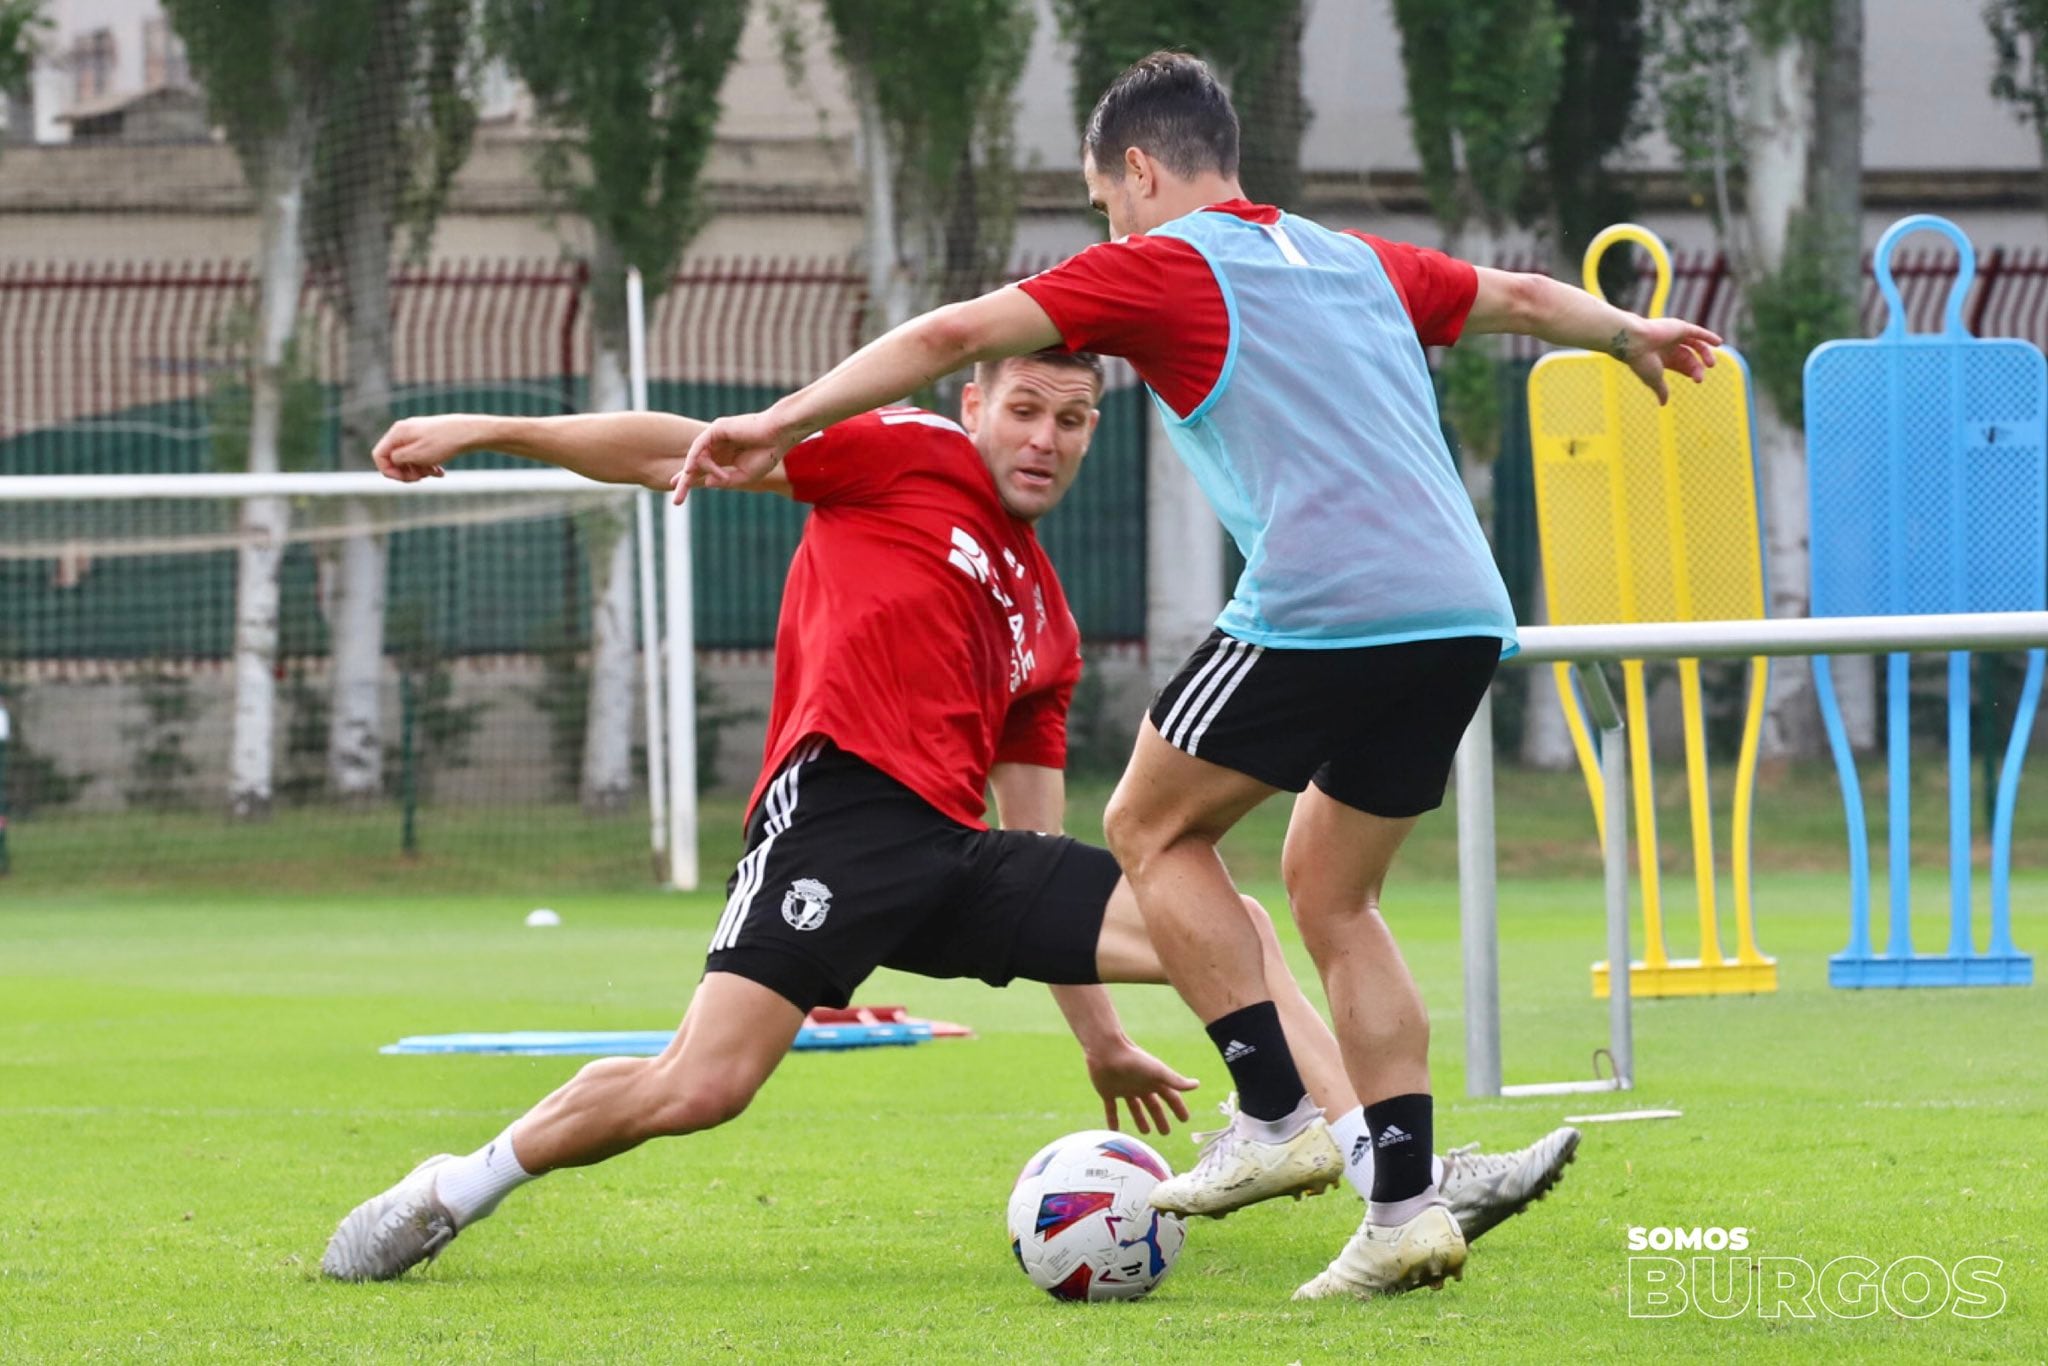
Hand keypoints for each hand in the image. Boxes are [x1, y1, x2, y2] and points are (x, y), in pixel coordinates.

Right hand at [372, 415, 485, 481]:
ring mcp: (416, 434)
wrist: (469, 432)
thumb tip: (389, 461)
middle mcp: (404, 431)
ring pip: (409, 459)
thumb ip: (397, 459)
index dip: (388, 471)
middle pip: (394, 458)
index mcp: (397, 433)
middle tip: (421, 478)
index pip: (379, 455)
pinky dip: (427, 465)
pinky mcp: (428, 438)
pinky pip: (420, 456)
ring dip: (418, 470)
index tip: (404, 480)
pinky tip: (440, 472)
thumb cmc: (443, 443)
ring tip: (434, 473)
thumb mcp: (416, 455)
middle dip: (406, 472)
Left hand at [675, 410, 799, 502]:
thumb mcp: (746, 475)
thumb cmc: (768, 453)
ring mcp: (717, 436)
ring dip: (707, 471)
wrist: (780, 434)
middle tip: (677, 500)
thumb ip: (726, 481)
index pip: (705, 469)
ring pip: (698, 458)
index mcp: (728, 456)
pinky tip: (689, 470)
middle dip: (685, 482)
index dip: (692, 481)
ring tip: (725, 476)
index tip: (679, 496)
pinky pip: (700, 446)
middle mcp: (719, 445)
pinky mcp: (717, 428)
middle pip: (695, 464)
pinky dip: (697, 459)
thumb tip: (705, 483)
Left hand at [1083, 1040, 1197, 1135]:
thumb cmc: (1134, 1060)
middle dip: (1160, 1118)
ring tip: (1146, 1132)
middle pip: (1153, 1105)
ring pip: (1135, 1107)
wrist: (1107, 1052)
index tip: (1185, 1120)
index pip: (1170, 1097)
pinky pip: (1111, 1109)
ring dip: (1140, 1119)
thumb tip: (1197, 1084)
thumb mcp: (1157, 1072)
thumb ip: (1176, 1080)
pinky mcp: (1108, 1092)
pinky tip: (1114, 1130)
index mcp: (1153, 1080)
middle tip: (1165, 1133)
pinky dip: (1113, 1119)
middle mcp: (1140, 1085)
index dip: (1178, 1108)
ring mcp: (1124, 1088)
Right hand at [1621, 318, 1721, 403]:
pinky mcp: (1679, 327)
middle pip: (1689, 356)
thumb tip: (1663, 404)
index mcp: (1661, 356)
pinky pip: (1697, 331)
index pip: (1681, 363)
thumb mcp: (1654, 379)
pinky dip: (1708, 336)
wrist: (1634, 342)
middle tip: (1699, 379)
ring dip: (1705, 353)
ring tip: (1712, 364)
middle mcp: (1668, 345)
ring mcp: (1674, 335)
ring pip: (1695, 344)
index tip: (1696, 379)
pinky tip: (1719, 343)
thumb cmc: (1642, 361)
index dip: (1690, 371)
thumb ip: (1661, 390)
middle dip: (1696, 368)